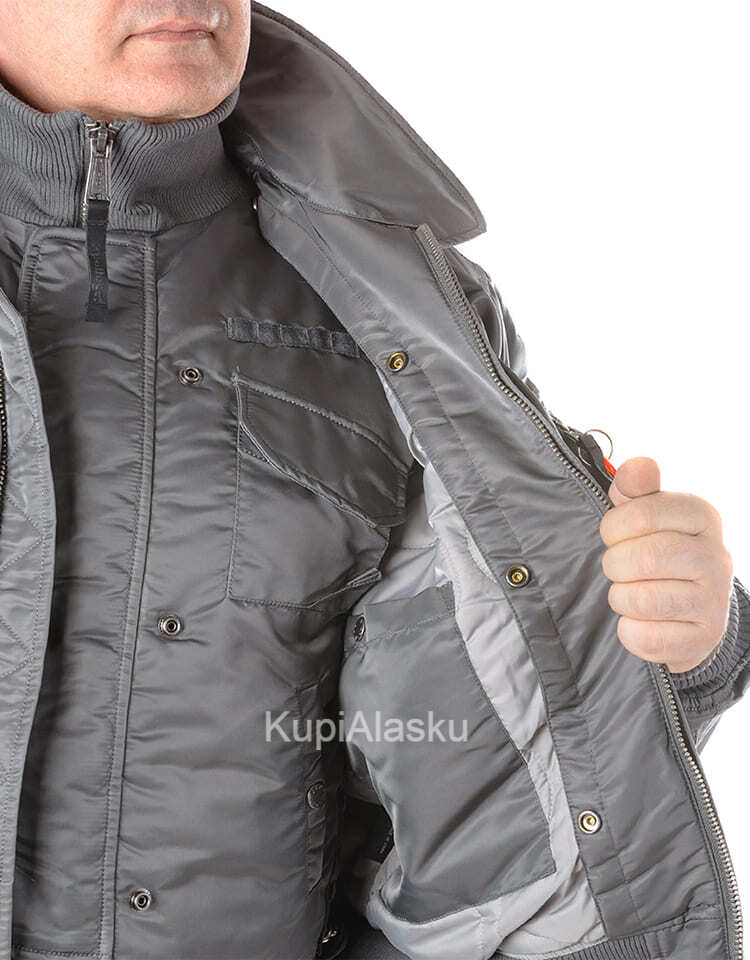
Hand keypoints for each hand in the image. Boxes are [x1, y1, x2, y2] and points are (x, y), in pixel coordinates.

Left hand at [599, 457, 733, 672]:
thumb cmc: (658, 551)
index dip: (614, 527)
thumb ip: (637, 489)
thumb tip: (635, 467)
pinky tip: (640, 621)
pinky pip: (646, 636)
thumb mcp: (647, 514)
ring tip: (630, 593)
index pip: (645, 511)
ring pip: (642, 599)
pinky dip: (630, 631)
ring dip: (621, 597)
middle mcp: (716, 556)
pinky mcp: (702, 638)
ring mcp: (713, 600)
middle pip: (643, 557)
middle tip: (619, 568)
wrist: (689, 611)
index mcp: (703, 516)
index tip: (614, 536)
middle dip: (615, 564)